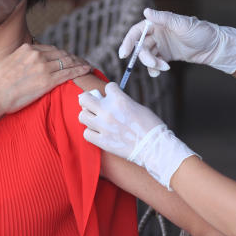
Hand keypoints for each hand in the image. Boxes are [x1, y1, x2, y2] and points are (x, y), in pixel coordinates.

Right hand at [0, 43, 90, 119]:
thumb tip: (25, 62)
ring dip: (79, 63)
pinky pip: (69, 73)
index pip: (50, 49)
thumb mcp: (8, 62)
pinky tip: (87, 69)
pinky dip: (80, 70)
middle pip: (61, 54)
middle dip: (72, 57)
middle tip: (81, 61)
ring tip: (86, 65)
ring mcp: (43, 67)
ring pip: (67, 62)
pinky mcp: (47, 81)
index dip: (61, 54)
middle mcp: (36, 55)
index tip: (67, 57)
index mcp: (27, 49)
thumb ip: (21, 59)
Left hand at [78, 82, 195, 186]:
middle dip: (88, 100)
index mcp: (119, 99)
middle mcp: (108, 111)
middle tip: (92, 104)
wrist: (154, 148)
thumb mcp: (138, 107)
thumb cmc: (151, 127)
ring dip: (88, 116)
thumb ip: (122, 102)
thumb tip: (111, 101)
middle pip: (84, 98)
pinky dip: (91, 133)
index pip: (107, 87)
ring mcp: (103, 126)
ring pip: (82, 116)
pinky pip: (86, 133)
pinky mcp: (102, 141)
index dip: (112, 91)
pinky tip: (98, 133)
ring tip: (95, 120)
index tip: (114, 97)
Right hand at [118, 9, 235, 75]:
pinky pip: (155, 62)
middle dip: (145, 57)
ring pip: (148, 56)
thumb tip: (146, 11)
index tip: (123, 54)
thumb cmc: (201, 32)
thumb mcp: (182, 24)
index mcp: (158, 23)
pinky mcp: (166, 55)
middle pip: (141, 46)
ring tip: (163, 68)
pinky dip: (154, 68)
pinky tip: (159, 72)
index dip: (128, 42)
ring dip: (152, 63)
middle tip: (154, 64)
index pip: (137, 32)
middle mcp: (157, 33)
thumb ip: (163, 18)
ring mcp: (161, 44)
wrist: (215, 47)